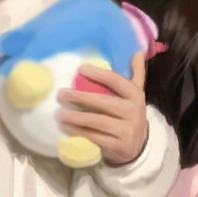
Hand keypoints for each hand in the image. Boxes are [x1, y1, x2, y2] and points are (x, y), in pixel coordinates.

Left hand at [56, 51, 148, 165]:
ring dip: (76, 117)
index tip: (80, 69)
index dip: (98, 74)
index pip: (116, 81)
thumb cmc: (131, 113)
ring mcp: (127, 129)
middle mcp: (133, 110)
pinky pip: (95, 137)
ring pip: (97, 121)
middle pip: (104, 102)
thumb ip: (136, 72)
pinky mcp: (119, 145)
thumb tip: (137, 51)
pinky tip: (67, 128)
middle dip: (81, 97)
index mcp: (136, 94)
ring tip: (59, 113)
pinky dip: (79, 133)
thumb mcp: (136, 93)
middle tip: (61, 93)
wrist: (138, 145)